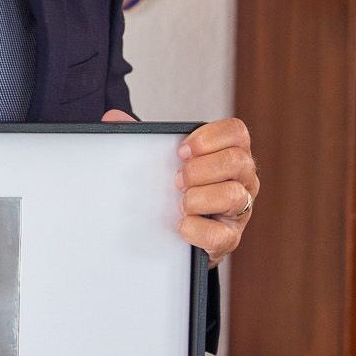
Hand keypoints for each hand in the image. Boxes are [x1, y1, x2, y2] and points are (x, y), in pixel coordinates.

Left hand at [102, 110, 258, 266]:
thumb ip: (142, 136)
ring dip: (198, 198)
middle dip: (200, 169)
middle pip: (237, 161)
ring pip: (233, 195)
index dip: (209, 137)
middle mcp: (242, 179)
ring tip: (180, 202)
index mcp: (229, 153)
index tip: (181, 150)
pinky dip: (195, 229)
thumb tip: (113, 116)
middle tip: (176, 179)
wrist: (173, 231)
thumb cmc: (173, 188)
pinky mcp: (229, 239)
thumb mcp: (161, 159)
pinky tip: (182, 224)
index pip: (236, 132)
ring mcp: (240, 209)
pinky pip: (219, 234)